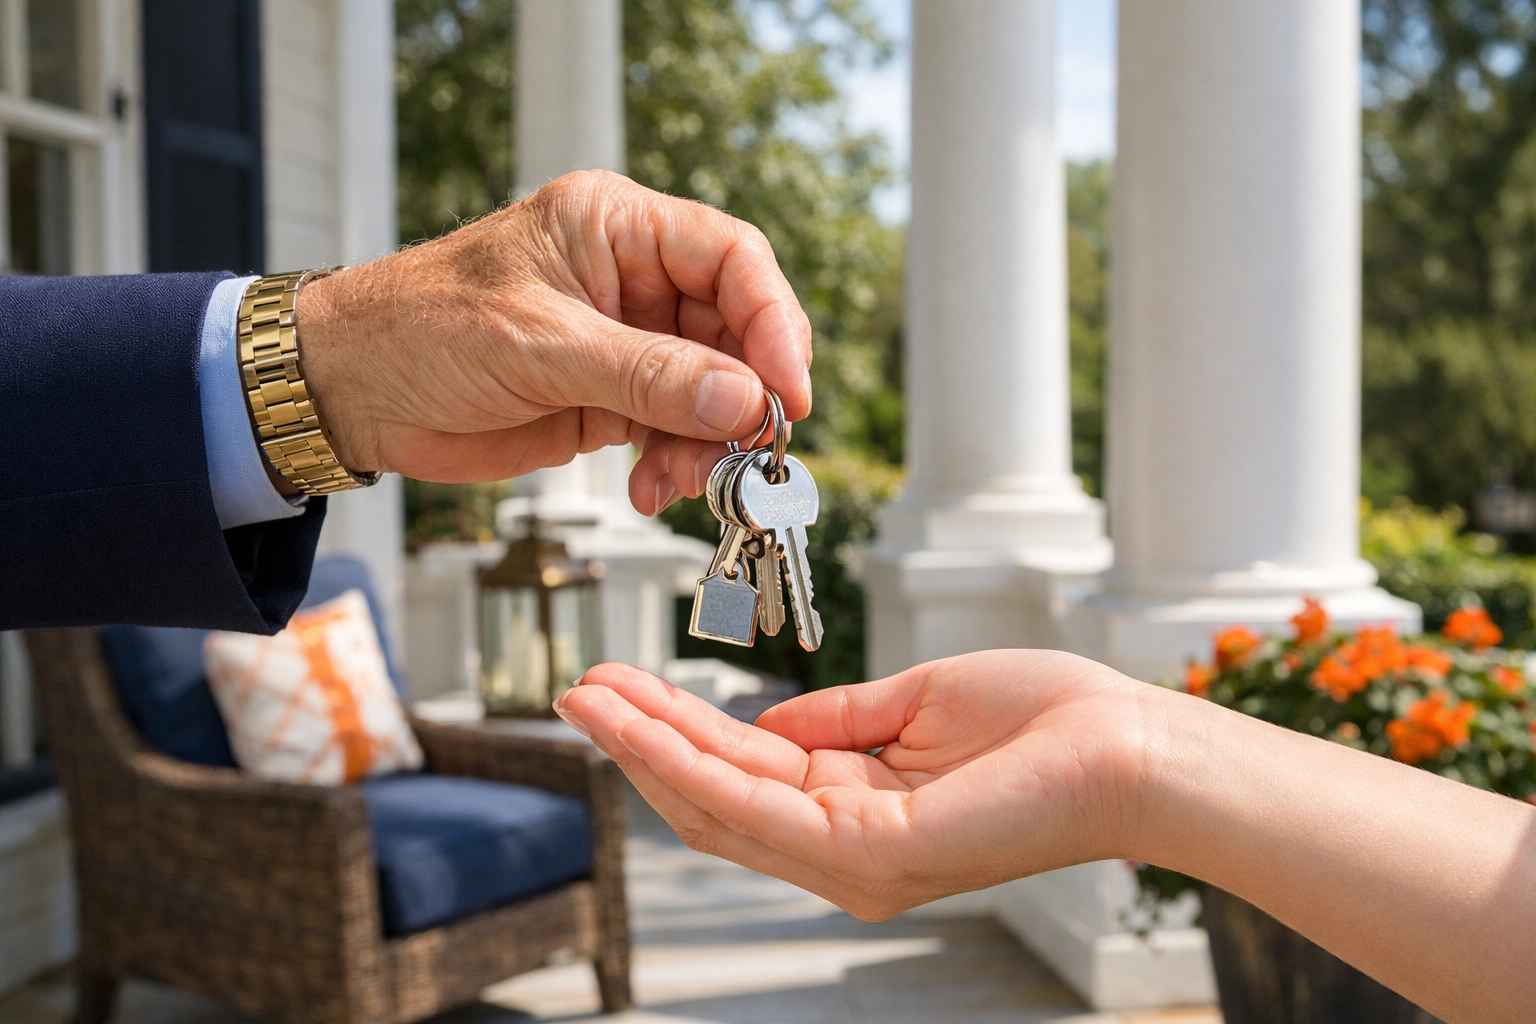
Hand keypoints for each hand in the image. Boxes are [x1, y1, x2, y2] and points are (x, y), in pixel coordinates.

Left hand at [294, 170, 810, 513]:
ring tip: (683, 479)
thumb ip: (648, 374)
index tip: (786, 389)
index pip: (731, 257)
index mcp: (617, 226)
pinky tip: (651, 487)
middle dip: (743, 395)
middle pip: (733, 331)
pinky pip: (675, 430)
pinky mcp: (611, 398)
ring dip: (710, 442)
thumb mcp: (541, 346)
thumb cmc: (421, 329)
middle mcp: (632, 279)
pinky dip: (676, 464)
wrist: (353, 391)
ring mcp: (625, 342)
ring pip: (711, 390)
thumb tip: (745, 400)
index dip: (772, 321)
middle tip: (748, 450)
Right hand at [557, 651, 1161, 918]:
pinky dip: (689, 762)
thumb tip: (772, 719)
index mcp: (856, 809)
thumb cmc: (1047, 723)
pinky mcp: (871, 854)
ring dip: (645, 748)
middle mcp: (843, 851)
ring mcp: (854, 862)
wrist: (1129, 745)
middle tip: (577, 689)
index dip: (674, 732)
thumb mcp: (915, 704)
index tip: (621, 685)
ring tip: (588, 697)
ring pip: (718, 804)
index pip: (743, 774)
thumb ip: (838, 720)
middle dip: (640, 741)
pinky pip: (757, 806)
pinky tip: (643, 724)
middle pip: (713, 798)